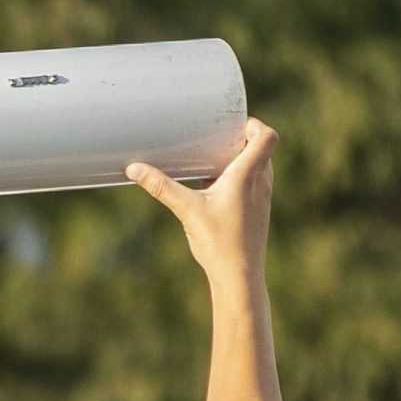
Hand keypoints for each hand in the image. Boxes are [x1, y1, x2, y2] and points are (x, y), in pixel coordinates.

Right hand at [128, 117, 277, 290]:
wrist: (239, 276)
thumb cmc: (219, 242)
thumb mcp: (186, 210)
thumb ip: (161, 187)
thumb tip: (134, 168)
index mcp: (248, 175)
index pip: (267, 136)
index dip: (254, 124)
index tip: (231, 125)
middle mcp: (261, 183)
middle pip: (261, 148)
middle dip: (241, 140)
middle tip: (217, 139)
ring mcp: (263, 198)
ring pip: (259, 166)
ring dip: (241, 159)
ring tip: (214, 161)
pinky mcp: (257, 212)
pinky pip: (255, 184)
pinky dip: (240, 178)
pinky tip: (216, 189)